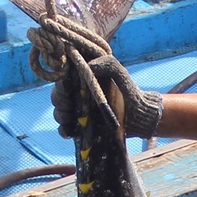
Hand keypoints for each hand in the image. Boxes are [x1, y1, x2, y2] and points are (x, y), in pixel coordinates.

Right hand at [47, 52, 162, 139]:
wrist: (138, 115)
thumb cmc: (129, 91)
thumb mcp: (119, 73)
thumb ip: (107, 64)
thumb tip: (89, 66)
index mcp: (83, 80)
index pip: (62, 80)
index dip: (61, 85)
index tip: (68, 89)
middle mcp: (78, 95)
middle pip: (58, 96)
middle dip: (60, 101)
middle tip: (69, 105)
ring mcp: (79, 111)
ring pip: (59, 112)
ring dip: (60, 115)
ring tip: (69, 119)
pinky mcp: (82, 126)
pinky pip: (66, 128)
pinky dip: (64, 130)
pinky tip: (69, 133)